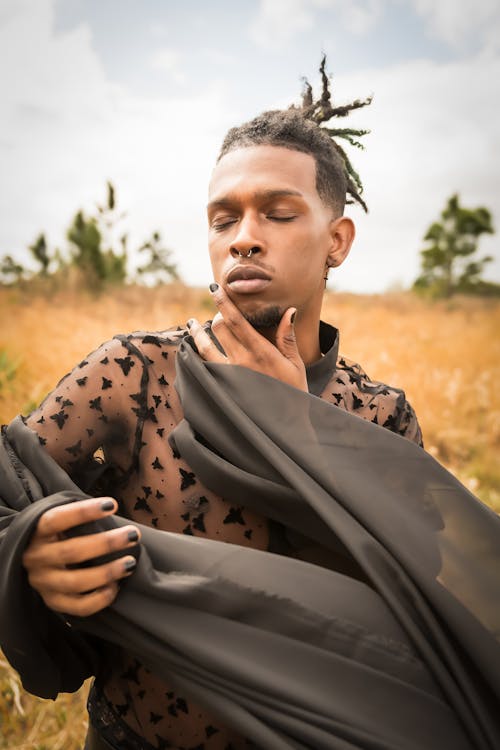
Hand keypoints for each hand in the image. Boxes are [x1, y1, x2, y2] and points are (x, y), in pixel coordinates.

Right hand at [22, 497, 140, 616]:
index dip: (84, 512)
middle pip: (71, 552)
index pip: (57, 519)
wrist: (36, 560)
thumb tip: (113, 509)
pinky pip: (77, 607)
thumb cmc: (59, 534)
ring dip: (106, 573)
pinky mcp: (53, 602)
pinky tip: (115, 587)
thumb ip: (80, 518)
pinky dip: (99, 599)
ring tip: (129, 564)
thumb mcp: (61, 521)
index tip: (112, 505)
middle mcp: (36, 557)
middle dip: (106, 543)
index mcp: (37, 532)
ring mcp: (43, 582)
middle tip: (133, 535)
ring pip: (76, 582)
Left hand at [187, 284, 307, 391]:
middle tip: (219, 313)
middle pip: (219, 328)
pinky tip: (193, 350)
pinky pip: (203, 367)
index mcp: (261, 352)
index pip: (236, 320)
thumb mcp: (295, 364)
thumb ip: (287, 337)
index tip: (215, 289)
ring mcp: (229, 375)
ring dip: (197, 333)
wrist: (284, 427)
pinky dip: (196, 355)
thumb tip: (289, 310)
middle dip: (217, 316)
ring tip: (191, 324)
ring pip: (205, 347)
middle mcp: (241, 361)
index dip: (223, 303)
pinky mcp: (222, 388)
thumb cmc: (294, 394)